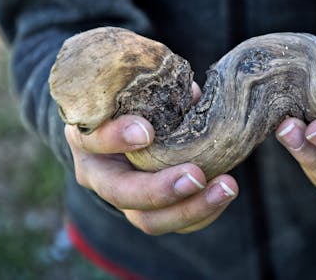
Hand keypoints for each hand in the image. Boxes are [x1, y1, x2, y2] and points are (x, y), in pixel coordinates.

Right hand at [64, 83, 237, 234]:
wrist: (121, 130)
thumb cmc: (128, 103)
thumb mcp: (132, 91)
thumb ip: (157, 91)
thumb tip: (191, 95)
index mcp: (88, 138)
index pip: (92, 140)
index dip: (115, 138)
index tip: (146, 131)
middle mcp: (100, 176)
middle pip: (122, 195)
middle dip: (161, 190)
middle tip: (196, 176)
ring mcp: (124, 200)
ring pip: (150, 220)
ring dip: (192, 208)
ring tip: (226, 187)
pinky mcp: (149, 212)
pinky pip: (175, 224)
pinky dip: (203, 212)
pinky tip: (224, 193)